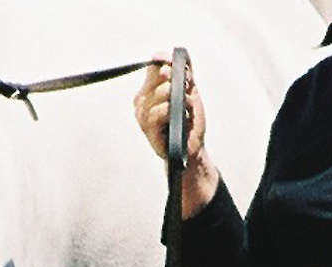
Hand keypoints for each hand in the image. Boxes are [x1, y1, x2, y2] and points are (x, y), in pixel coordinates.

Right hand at [134, 53, 219, 218]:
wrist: (190, 148)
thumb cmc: (188, 120)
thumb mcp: (189, 90)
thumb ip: (183, 70)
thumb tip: (173, 54)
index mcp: (148, 90)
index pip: (154, 65)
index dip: (169, 62)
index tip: (180, 69)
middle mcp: (141, 102)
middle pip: (160, 74)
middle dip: (179, 81)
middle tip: (186, 95)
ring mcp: (142, 116)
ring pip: (163, 92)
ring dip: (180, 98)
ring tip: (184, 111)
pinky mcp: (147, 129)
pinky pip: (161, 111)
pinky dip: (175, 111)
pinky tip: (179, 119)